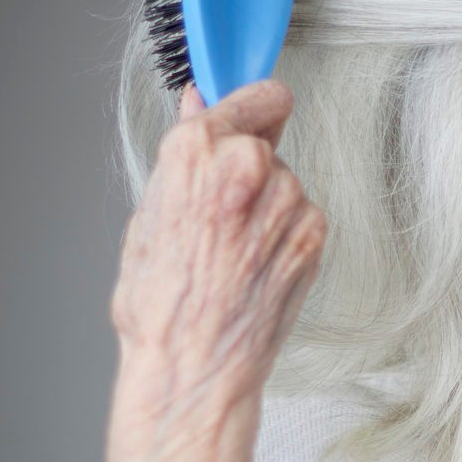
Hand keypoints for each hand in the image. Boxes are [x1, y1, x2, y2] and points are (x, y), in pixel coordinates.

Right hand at [103, 79, 326, 461]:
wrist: (195, 366)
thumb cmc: (160, 305)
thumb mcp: (149, 217)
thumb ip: (184, 154)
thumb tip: (199, 103)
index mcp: (195, 153)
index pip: (250, 95)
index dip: (250, 107)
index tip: (255, 112)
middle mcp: (246, 167)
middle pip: (266, 140)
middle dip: (250, 164)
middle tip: (224, 213)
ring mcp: (285, 200)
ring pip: (284, 181)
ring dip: (267, 205)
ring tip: (232, 252)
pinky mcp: (312, 232)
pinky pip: (302, 216)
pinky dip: (286, 234)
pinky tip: (256, 266)